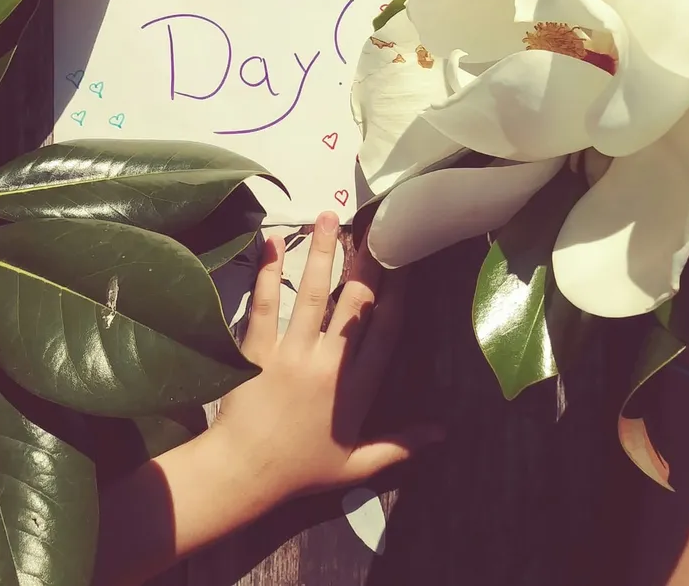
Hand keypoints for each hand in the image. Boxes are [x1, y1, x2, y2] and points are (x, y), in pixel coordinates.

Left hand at [206, 211, 444, 507]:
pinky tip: (274, 241)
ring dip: (322, 252)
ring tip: (330, 216)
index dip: (398, 293)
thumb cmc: (301, 469)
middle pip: (354, 303)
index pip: (386, 331)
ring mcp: (291, 353)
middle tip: (374, 226)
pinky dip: (269, 271)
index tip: (406, 261)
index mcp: (356, 388)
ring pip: (312, 294)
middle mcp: (328, 363)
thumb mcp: (357, 465)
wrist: (245, 472)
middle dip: (366, 262)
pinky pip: (265, 304)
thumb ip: (400, 444)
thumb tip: (443, 432)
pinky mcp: (256, 349)